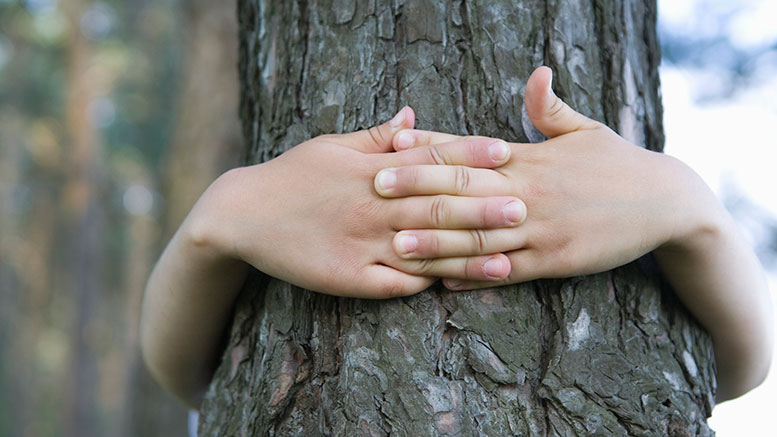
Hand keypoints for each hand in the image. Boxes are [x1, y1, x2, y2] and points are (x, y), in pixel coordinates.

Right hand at [184, 107, 523, 297]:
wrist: (241, 216)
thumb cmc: (291, 176)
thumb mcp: (330, 146)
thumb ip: (375, 136)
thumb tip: (412, 115)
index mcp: (370, 171)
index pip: (427, 160)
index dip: (468, 155)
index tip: (506, 152)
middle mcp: (371, 207)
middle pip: (435, 207)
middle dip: (482, 208)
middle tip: (524, 207)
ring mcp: (361, 245)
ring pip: (423, 252)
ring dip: (466, 257)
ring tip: (506, 260)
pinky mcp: (347, 277)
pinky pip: (393, 284)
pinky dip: (423, 284)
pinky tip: (453, 286)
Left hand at [377, 67, 714, 289]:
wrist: (667, 204)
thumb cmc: (619, 164)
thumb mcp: (586, 129)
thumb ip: (550, 108)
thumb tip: (536, 72)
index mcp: (530, 158)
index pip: (469, 149)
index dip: (429, 147)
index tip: (393, 143)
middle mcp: (529, 193)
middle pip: (463, 190)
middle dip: (417, 190)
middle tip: (376, 188)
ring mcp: (541, 230)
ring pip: (478, 238)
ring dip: (435, 242)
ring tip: (396, 244)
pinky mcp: (556, 261)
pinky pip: (506, 271)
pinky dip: (474, 277)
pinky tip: (444, 282)